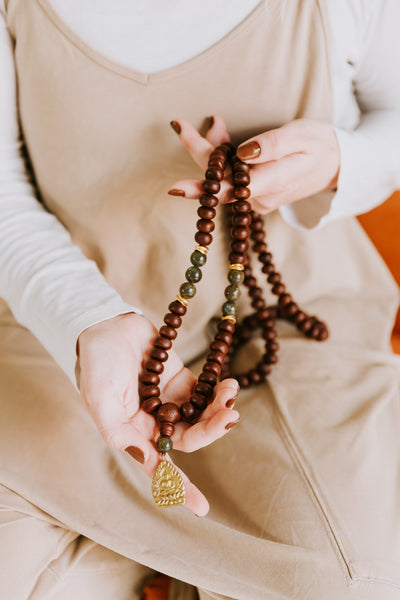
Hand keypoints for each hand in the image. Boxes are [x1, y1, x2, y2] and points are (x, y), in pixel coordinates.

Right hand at [76, 312, 239, 516]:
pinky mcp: (180, 381)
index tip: (202, 508)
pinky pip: (204, 394)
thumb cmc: (97, 362)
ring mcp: (169, 402)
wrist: (106, 325)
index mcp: (133, 434)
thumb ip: (118, 431)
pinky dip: (218, 392)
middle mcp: (153, 423)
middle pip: (190, 439)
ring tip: (230, 392)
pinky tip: (228, 383)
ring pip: (201, 417)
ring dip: (219, 410)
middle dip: (211, 431)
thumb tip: (146, 459)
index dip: (180, 489)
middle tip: (230, 416)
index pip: (160, 469)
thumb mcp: (99, 398)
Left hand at [168, 117, 339, 213]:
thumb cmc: (320, 146)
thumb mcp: (301, 136)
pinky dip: (224, 159)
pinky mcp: (255, 197)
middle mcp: (259, 199)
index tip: (176, 174)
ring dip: (213, 152)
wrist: (337, 166)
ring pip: (223, 179)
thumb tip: (241, 153)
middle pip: (217, 181)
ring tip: (216, 124)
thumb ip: (271, 145)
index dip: (200, 170)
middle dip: (198, 152)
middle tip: (181, 125)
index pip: (226, 183)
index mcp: (269, 184)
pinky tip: (223, 140)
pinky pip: (232, 180)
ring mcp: (256, 201)